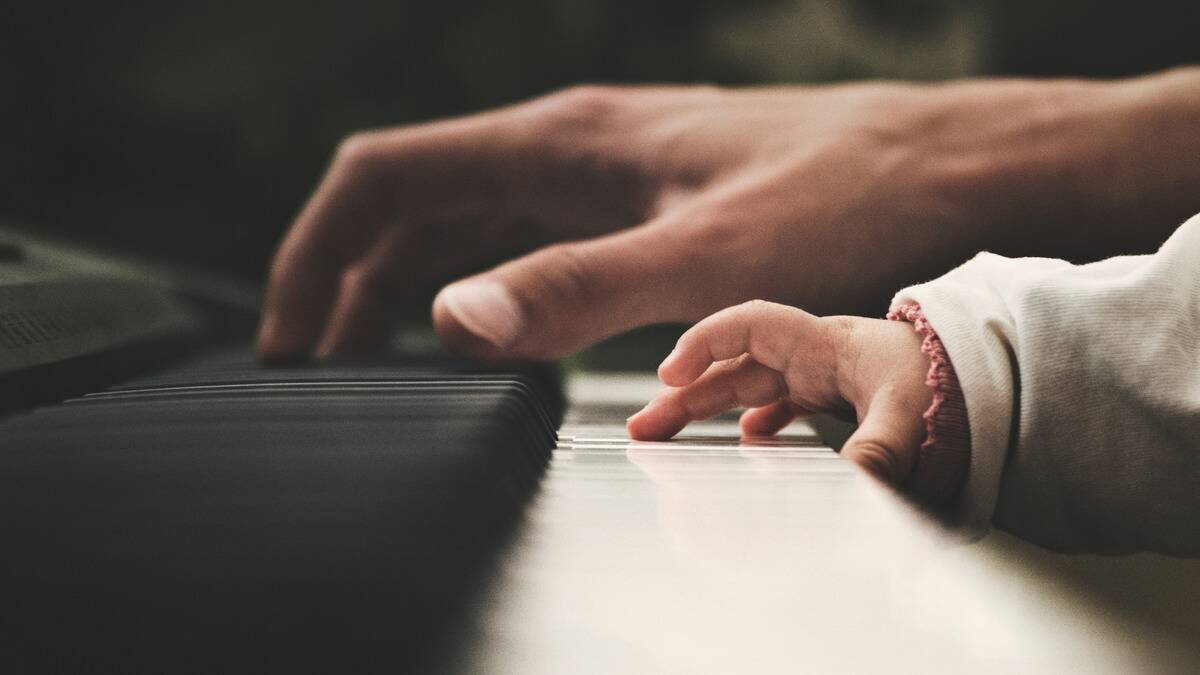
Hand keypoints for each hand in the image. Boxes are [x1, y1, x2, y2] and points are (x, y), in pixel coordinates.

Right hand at [256, 71, 1198, 360]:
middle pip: (410, 201)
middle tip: (314, 363)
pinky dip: (476, 283)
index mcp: (561, 143)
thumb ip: (577, 289)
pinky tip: (485, 329)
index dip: (315, 251)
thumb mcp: (709, 258)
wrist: (948, 166)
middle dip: (345, 277)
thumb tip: (449, 320)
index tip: (288, 334)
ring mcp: (604, 171)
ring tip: (371, 354)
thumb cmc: (847, 194)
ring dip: (403, 283)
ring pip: (466, 220)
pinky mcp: (640, 201)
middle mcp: (569, 147)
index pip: (385, 179)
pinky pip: (525, 237)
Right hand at [626, 301, 931, 489]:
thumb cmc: (952, 382)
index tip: (670, 375)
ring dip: (705, 408)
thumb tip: (854, 482)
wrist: (991, 377)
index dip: (704, 343)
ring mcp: (820, 376)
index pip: (750, 325)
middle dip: (684, 392)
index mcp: (825, 345)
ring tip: (664, 437)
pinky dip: (752, 420)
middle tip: (643, 427)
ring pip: (746, 386)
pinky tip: (740, 442)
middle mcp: (814, 356)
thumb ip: (881, 447)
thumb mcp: (913, 413)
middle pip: (733, 366)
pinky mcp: (832, 397)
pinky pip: (777, 402)